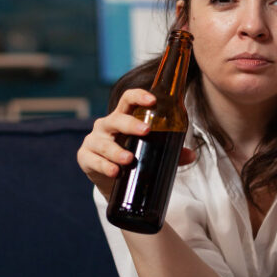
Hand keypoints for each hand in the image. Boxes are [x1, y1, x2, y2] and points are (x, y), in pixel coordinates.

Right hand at [76, 88, 195, 199]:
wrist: (113, 180)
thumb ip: (170, 151)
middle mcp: (106, 125)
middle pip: (116, 119)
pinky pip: (93, 160)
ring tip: (129, 160)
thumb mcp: (151, 151)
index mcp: (123, 117)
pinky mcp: (85, 158)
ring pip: (104, 143)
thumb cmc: (133, 155)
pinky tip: (114, 172)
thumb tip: (191, 155)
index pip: (128, 99)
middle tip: (146, 131)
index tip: (152, 100)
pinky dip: (104, 166)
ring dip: (117, 151)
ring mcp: (94, 141)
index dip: (139, 96)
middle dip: (131, 124)